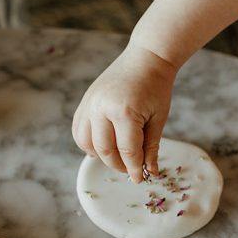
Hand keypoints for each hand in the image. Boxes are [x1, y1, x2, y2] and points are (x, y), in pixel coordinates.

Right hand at [72, 45, 177, 181]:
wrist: (145, 59)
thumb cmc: (156, 87)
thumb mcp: (158, 118)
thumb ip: (150, 147)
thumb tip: (149, 171)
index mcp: (124, 111)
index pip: (127, 150)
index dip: (134, 168)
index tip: (140, 178)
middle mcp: (102, 107)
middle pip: (105, 150)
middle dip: (118, 165)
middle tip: (130, 170)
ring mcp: (90, 104)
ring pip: (86, 143)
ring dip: (100, 156)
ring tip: (117, 157)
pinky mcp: (85, 102)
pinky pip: (79, 130)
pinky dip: (87, 143)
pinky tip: (101, 146)